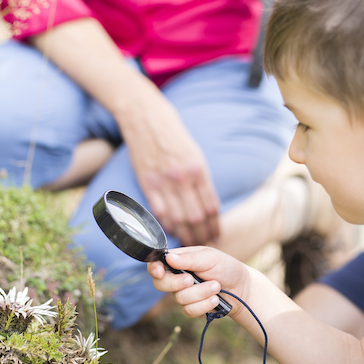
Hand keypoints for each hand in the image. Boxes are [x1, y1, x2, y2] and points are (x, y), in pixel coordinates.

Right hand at [116, 90, 220, 245]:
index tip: (217, 235)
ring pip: (178, 218)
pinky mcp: (146, 182)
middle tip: (205, 245)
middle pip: (197, 217)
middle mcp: (183, 177)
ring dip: (185, 235)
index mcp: (199, 169)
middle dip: (202, 235)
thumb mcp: (194, 153)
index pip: (211, 206)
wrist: (146, 117)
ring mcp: (163, 181)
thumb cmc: (173, 134)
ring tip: (190, 245)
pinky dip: (166, 225)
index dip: (215, 225)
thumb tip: (206, 203)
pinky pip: (159, 211)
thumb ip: (200, 178)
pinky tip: (171, 232)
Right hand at [148, 246, 250, 318]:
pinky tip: (215, 300)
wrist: (242, 288)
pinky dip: (204, 305)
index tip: (160, 272)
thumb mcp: (210, 258)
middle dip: (176, 284)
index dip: (154, 269)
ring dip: (200, 293)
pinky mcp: (191, 308)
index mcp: (179, 261)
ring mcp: (183, 294)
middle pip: (160, 284)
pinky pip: (189, 310)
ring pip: (178, 298)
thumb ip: (189, 258)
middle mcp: (177, 277)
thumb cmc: (226, 267)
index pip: (157, 264)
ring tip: (216, 286)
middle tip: (191, 280)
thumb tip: (168, 258)